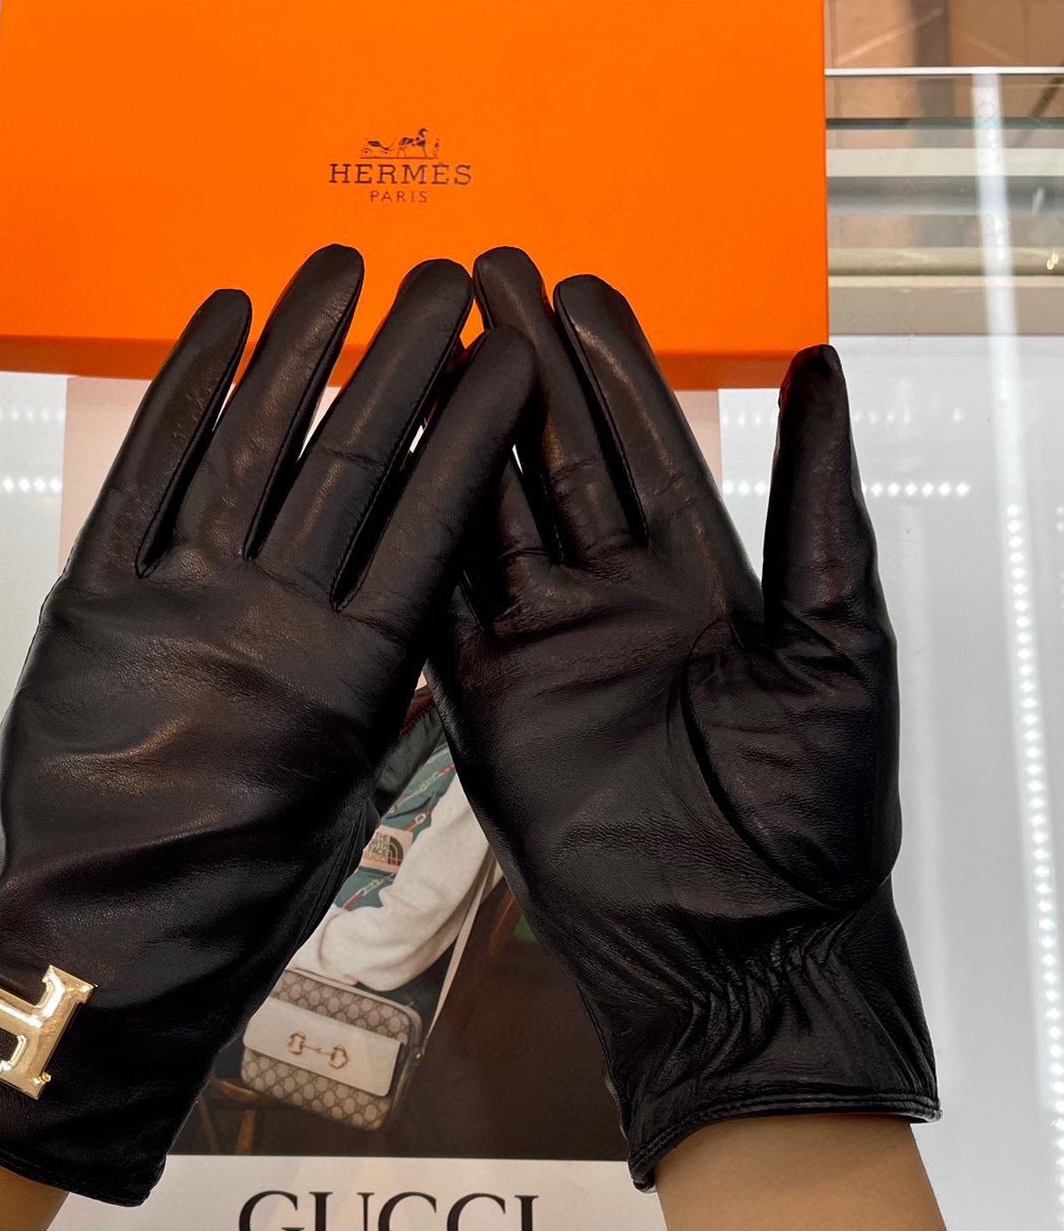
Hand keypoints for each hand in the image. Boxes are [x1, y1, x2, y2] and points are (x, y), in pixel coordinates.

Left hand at [0, 247, 531, 1200]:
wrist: (93, 958)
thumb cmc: (231, 907)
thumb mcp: (343, 814)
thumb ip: (385, 707)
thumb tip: (419, 624)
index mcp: (351, 684)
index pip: (433, 522)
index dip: (476, 428)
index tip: (514, 354)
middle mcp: (268, 622)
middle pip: (354, 458)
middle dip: (408, 357)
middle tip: (451, 277)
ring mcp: (173, 599)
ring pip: (253, 441)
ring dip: (303, 344)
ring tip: (344, 265)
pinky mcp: (90, 597)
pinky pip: (146, 471)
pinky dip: (185, 389)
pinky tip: (225, 320)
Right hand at [428, 247, 935, 1185]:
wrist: (739, 948)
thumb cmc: (812, 817)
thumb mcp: (841, 640)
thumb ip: (819, 506)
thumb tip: (823, 373)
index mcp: (704, 584)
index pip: (644, 446)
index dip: (609, 366)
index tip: (575, 287)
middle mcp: (615, 607)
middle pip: (556, 463)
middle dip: (521, 371)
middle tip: (483, 281)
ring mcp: (544, 655)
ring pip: (489, 520)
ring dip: (458, 435)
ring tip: (428, 346)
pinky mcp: (484, 710)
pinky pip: (440, 613)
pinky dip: (412, 541)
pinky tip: (388, 466)